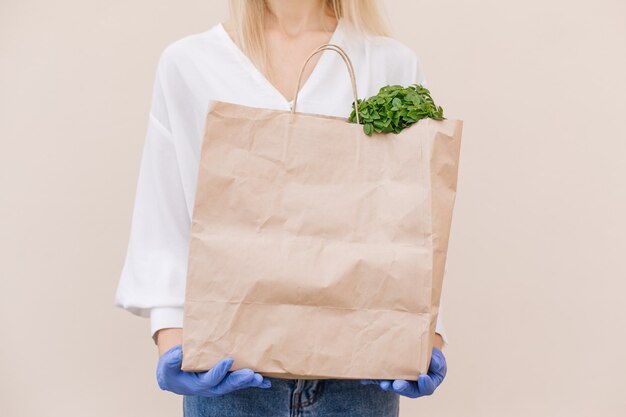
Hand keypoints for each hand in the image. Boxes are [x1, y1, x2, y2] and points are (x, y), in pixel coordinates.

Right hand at [156, 344, 271, 395]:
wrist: (177, 374)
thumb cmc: (173, 369)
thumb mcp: (167, 365)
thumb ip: (171, 361)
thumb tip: (179, 354)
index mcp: (197, 384)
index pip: (210, 379)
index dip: (219, 371)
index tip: (228, 360)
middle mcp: (212, 386)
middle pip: (227, 385)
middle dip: (239, 380)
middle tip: (251, 374)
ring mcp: (221, 384)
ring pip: (236, 384)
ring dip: (249, 381)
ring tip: (260, 377)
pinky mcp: (228, 380)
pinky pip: (242, 382)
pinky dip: (254, 383)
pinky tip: (266, 382)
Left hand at [360, 347, 446, 397]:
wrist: (418, 352)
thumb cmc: (430, 358)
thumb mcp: (437, 359)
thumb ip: (436, 362)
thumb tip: (433, 361)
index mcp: (425, 384)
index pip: (426, 387)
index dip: (425, 384)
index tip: (422, 377)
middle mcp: (412, 386)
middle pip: (407, 389)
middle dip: (401, 387)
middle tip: (397, 385)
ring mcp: (399, 381)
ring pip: (392, 385)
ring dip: (386, 383)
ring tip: (383, 382)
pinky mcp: (388, 376)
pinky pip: (380, 379)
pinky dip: (372, 379)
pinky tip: (366, 378)